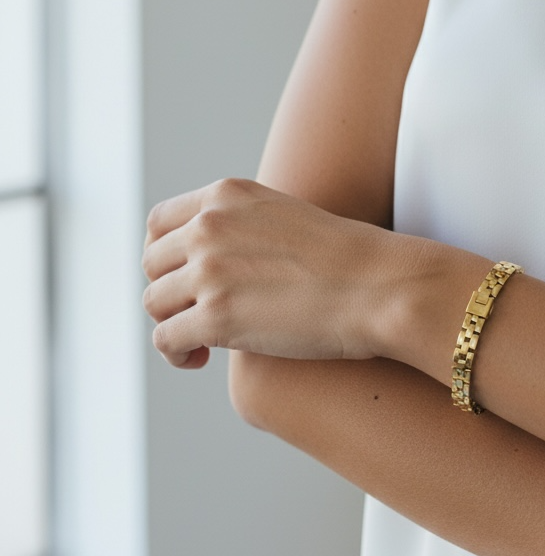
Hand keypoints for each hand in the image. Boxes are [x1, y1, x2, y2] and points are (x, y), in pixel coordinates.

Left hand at [142, 178, 395, 367]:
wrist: (381, 287)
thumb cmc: (350, 261)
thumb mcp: (287, 218)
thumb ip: (244, 228)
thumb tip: (217, 264)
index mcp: (227, 195)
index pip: (159, 223)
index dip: (165, 257)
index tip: (184, 281)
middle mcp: (209, 227)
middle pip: (152, 264)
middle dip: (170, 293)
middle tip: (196, 315)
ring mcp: (210, 270)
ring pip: (154, 302)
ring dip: (172, 324)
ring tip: (198, 344)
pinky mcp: (217, 317)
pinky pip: (166, 339)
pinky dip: (174, 354)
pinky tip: (198, 360)